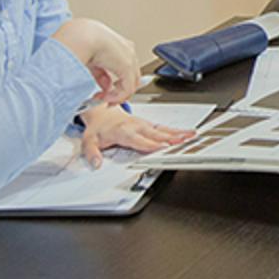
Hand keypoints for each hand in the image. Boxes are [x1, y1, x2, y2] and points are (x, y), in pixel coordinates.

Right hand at [52, 18, 137, 102]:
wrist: (80, 36)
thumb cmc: (79, 42)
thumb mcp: (90, 60)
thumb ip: (99, 74)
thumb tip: (104, 87)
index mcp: (117, 45)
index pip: (123, 67)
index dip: (114, 82)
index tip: (104, 91)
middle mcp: (127, 50)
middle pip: (130, 76)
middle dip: (118, 90)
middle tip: (106, 100)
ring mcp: (129, 58)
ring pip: (130, 83)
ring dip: (117, 95)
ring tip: (105, 101)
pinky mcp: (127, 66)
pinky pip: (127, 88)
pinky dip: (117, 97)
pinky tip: (106, 99)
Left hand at [78, 105, 193, 168]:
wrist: (102, 114)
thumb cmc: (99, 129)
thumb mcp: (88, 141)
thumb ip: (91, 153)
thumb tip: (96, 163)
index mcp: (122, 131)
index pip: (138, 140)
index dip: (149, 144)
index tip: (160, 148)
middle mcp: (135, 127)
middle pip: (154, 134)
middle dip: (168, 138)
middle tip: (181, 142)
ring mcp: (144, 124)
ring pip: (162, 130)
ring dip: (177, 133)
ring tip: (190, 136)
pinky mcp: (149, 124)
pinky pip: (164, 128)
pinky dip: (177, 131)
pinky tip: (188, 133)